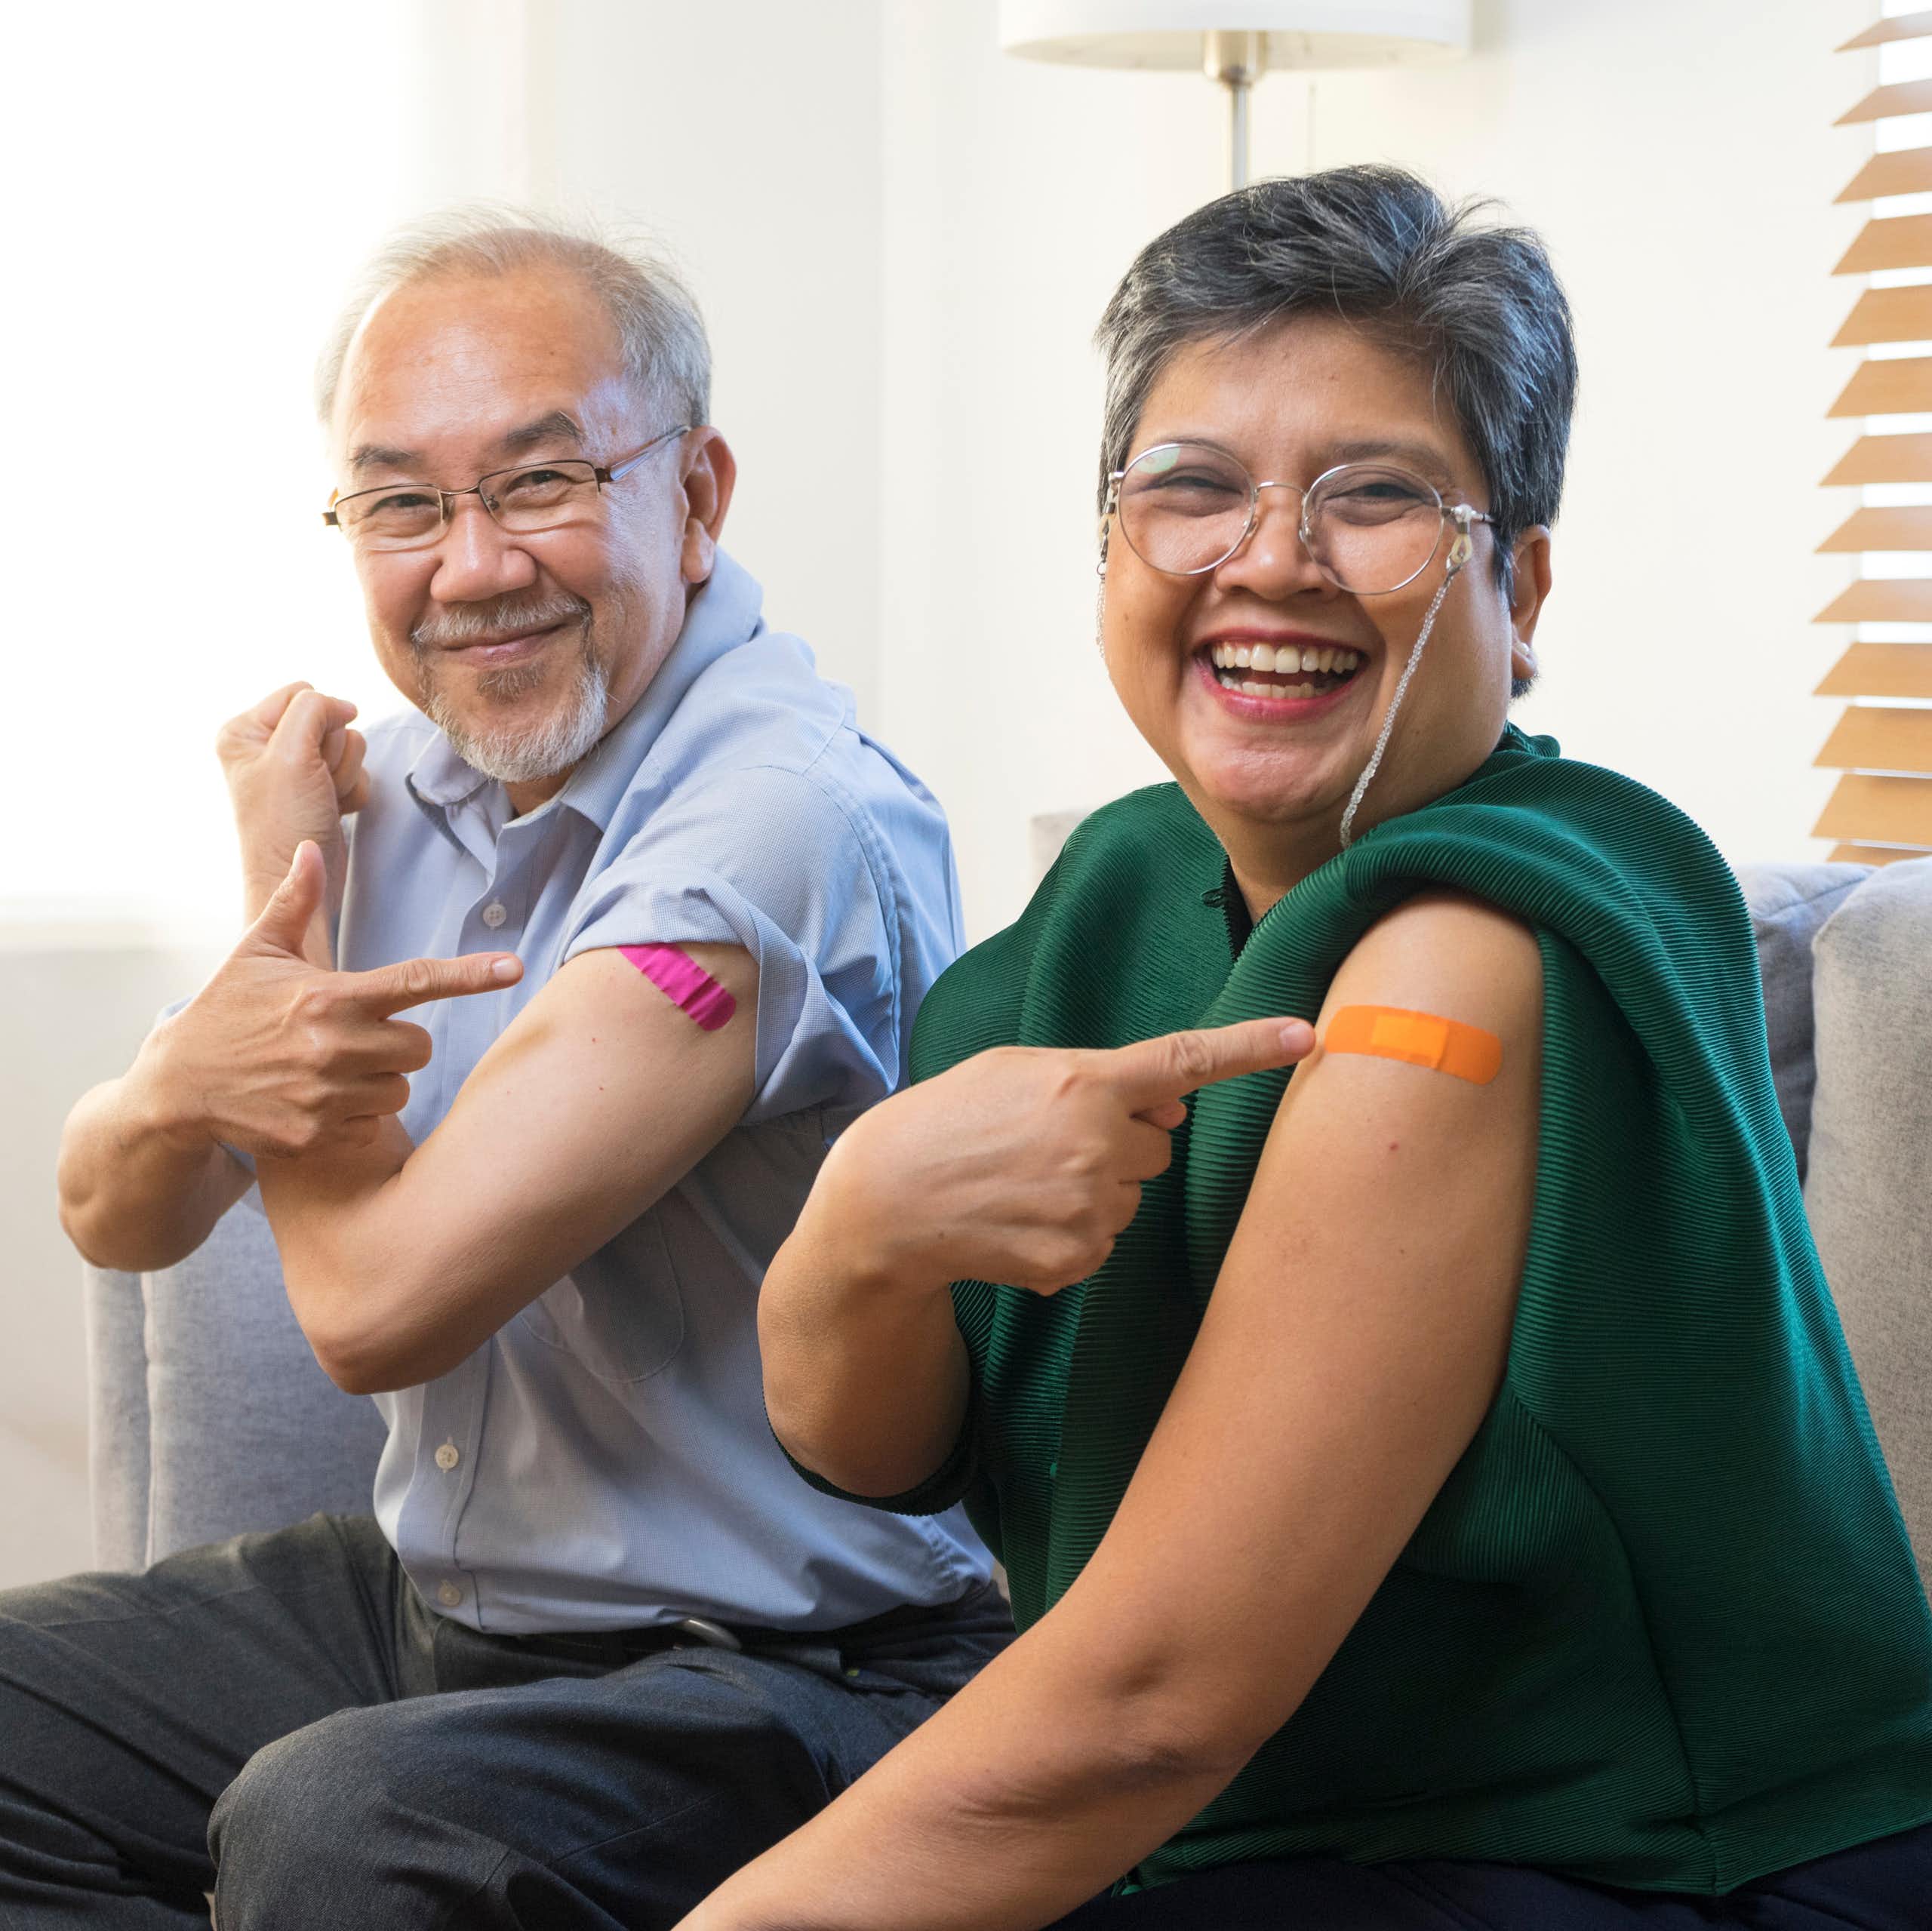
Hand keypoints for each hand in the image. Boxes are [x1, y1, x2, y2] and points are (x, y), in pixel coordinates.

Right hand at [136, 842, 522, 1158]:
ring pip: (400, 1090)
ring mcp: (324, 1095)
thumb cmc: (224, 1010)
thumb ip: (294, 904)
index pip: (414, 980)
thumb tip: (311, 850)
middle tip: (355, 1037)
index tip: (514, 967)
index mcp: (329, 996)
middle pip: (419, 1047)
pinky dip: (356, 1117)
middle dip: (399, 1043)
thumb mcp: (256, 953)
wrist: (175, 1086)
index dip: (470, 974)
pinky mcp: (315, 1136)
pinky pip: (373, 1126)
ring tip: (332, 1070)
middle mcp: (332, 1046)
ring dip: (380, 1081)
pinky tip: (318, 1102)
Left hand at [216, 682, 367, 932]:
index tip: (304, 761)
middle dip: (333, 753)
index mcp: (244, 730)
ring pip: (348, 745)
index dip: (319, 723)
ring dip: (345, 775)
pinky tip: (332, 811)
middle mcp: (267, 746)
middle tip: (315, 785)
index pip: (304, 694)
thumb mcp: (292, 753)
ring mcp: (296, 769)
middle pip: (329, 720)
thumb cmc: (286, 823)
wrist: (300, 882)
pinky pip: (356, 772)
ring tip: (323, 800)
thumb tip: (345, 707)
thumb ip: (314, 710)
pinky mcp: (321, 789)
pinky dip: (352, 793)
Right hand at [818, 1017, 1316, 1296]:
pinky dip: (1071, 1234)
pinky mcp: (1076, 1259)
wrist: (887, 1202)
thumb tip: (1169, 1113)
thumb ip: (1098, 1078)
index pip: (1185, 1062)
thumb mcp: (1015, 1069)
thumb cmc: (949, 1120)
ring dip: (1094, 1190)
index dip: (1250, 1048)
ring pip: (1132, 1197)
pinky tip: (1020, 1221)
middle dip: (1119, 1143)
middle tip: (1048, 1142)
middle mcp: (1098, 1145)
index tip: (1306, 1036)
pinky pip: (1104, 1242)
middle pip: (1157, 1147)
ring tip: (1023, 1183)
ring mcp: (1090, 1208)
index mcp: (1084, 1083)